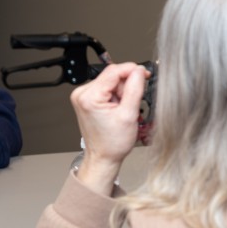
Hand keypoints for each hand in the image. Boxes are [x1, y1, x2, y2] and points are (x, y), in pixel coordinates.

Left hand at [70, 62, 148, 193]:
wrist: (103, 157)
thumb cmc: (112, 142)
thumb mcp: (129, 114)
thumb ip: (135, 89)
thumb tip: (138, 71)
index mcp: (89, 96)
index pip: (114, 71)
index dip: (132, 70)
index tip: (144, 74)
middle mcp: (82, 94)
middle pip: (112, 76)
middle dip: (126, 87)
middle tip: (130, 104)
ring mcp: (83, 96)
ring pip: (111, 82)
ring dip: (122, 93)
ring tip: (123, 110)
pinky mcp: (87, 100)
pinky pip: (107, 89)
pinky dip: (116, 97)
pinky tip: (117, 109)